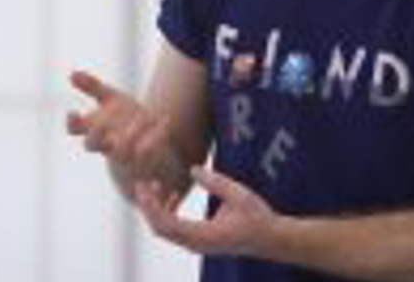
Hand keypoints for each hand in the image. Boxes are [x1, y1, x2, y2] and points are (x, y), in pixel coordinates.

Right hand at [66, 71, 172, 175]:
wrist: (148, 139)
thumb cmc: (123, 117)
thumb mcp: (110, 98)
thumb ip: (92, 86)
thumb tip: (72, 74)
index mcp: (95, 127)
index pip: (75, 129)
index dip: (71, 123)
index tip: (73, 112)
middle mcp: (105, 142)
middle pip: (91, 145)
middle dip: (95, 133)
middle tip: (105, 119)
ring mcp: (124, 153)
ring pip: (120, 152)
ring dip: (130, 134)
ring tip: (142, 117)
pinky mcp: (144, 158)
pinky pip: (148, 152)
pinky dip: (156, 136)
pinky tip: (164, 120)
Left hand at [135, 166, 276, 257]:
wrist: (271, 240)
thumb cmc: (258, 217)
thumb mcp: (239, 195)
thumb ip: (215, 182)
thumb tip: (192, 169)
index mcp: (204, 235)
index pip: (167, 223)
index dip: (151, 205)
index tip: (143, 185)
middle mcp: (197, 245)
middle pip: (160, 230)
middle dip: (148, 206)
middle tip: (142, 182)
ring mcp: (197, 245)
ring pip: (166, 231)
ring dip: (157, 209)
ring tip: (155, 185)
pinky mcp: (199, 241)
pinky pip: (175, 230)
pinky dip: (168, 213)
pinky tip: (174, 195)